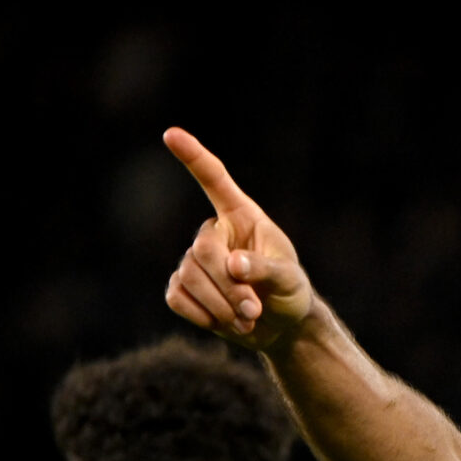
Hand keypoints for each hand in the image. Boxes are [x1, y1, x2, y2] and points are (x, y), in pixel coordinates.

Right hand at [162, 127, 315, 352]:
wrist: (280, 327)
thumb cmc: (289, 293)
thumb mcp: (289, 280)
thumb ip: (265, 269)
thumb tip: (233, 265)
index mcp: (241, 216)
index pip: (214, 180)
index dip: (193, 157)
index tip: (171, 134)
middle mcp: (214, 232)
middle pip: (203, 250)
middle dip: (227, 286)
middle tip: (253, 310)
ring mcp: (194, 259)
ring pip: (189, 277)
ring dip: (219, 306)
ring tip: (247, 319)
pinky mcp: (183, 286)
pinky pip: (176, 297)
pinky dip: (201, 315)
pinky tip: (222, 322)